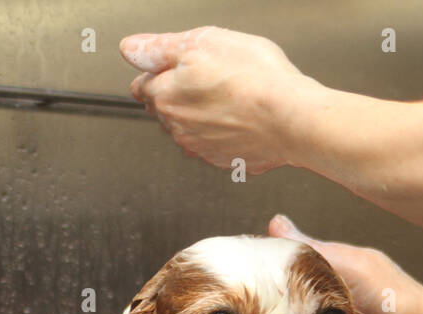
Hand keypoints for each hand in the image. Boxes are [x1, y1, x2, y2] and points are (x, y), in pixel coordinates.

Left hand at [120, 27, 316, 173]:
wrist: (291, 117)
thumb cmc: (254, 78)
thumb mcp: (200, 42)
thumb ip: (158, 47)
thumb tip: (131, 49)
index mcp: (165, 98)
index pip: (143, 85)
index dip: (160, 70)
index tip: (177, 65)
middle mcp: (178, 129)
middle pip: (167, 108)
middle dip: (181, 94)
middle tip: (211, 77)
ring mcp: (202, 149)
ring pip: (191, 128)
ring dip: (203, 115)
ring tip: (231, 97)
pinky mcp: (227, 161)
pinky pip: (218, 144)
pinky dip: (226, 132)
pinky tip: (243, 117)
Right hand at [268, 214, 422, 313]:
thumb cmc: (396, 300)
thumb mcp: (351, 266)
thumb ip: (314, 250)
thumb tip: (275, 224)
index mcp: (325, 269)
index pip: (280, 267)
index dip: (257, 273)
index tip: (233, 280)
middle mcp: (321, 299)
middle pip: (279, 301)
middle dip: (261, 311)